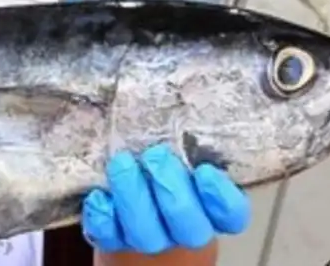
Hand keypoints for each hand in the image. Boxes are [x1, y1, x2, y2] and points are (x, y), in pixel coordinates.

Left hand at [82, 144, 250, 254]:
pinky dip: (102, 216)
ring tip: (122, 164)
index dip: (220, 198)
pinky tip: (98, 196)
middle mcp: (184, 231)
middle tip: (156, 156)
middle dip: (171, 190)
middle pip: (188, 226)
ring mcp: (149, 239)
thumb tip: (177, 87)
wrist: (138, 222)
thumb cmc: (164, 177)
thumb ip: (189, 141)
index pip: (230, 214)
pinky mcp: (114, 241)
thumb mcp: (186, 160)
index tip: (206, 171)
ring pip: (147, 233)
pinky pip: (108, 236)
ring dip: (134, 197)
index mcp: (211, 210)